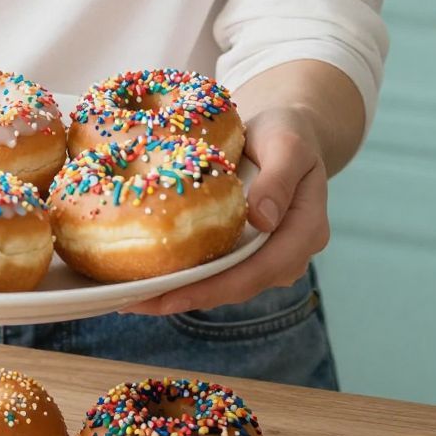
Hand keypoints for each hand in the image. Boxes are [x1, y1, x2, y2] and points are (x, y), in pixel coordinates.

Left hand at [122, 106, 329, 316]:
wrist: (284, 133)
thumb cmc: (287, 132)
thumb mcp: (288, 145)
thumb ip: (279, 179)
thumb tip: (262, 220)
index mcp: (306, 233)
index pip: (259, 270)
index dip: (214, 288)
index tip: (171, 296)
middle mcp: (286, 255)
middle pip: (234, 287)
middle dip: (184, 298)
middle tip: (134, 303)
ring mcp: (264, 257)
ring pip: (220, 285)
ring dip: (176, 294)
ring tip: (129, 298)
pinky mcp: (242, 251)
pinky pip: (212, 270)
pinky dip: (181, 276)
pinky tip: (143, 278)